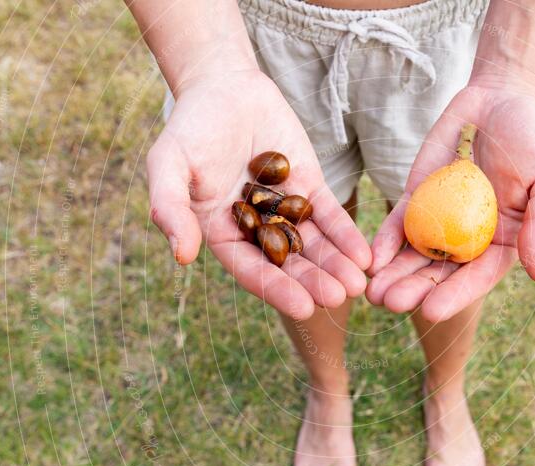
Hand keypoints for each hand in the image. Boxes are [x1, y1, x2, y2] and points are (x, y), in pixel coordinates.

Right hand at [147, 70, 370, 319]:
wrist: (224, 86)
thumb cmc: (190, 128)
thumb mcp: (169, 165)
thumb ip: (170, 208)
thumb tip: (182, 256)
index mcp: (221, 234)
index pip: (252, 269)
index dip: (277, 289)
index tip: (304, 309)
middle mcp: (256, 230)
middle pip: (289, 263)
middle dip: (315, 281)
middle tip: (340, 297)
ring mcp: (285, 210)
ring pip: (314, 245)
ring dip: (336, 265)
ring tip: (359, 283)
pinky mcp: (309, 188)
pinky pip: (329, 216)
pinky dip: (346, 235)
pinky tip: (365, 255)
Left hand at [367, 84, 534, 321]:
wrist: (503, 98)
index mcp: (503, 244)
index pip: (476, 278)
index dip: (454, 295)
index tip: (430, 311)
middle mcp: (469, 240)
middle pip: (439, 272)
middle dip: (413, 289)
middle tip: (388, 303)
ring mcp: (440, 220)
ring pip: (414, 254)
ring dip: (393, 274)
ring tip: (372, 294)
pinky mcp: (418, 197)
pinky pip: (400, 223)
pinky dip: (386, 240)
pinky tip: (371, 257)